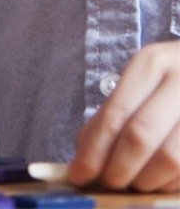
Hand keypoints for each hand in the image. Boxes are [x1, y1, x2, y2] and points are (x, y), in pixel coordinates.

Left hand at [68, 40, 179, 191]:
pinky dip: (169, 184)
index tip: (78, 174)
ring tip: (134, 183)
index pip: (116, 113)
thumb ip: (112, 115)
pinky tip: (159, 182)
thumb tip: (83, 157)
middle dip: (118, 168)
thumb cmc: (170, 81)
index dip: (94, 150)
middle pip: (140, 136)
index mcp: (151, 65)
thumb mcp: (139, 84)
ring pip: (170, 159)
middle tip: (107, 184)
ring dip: (146, 180)